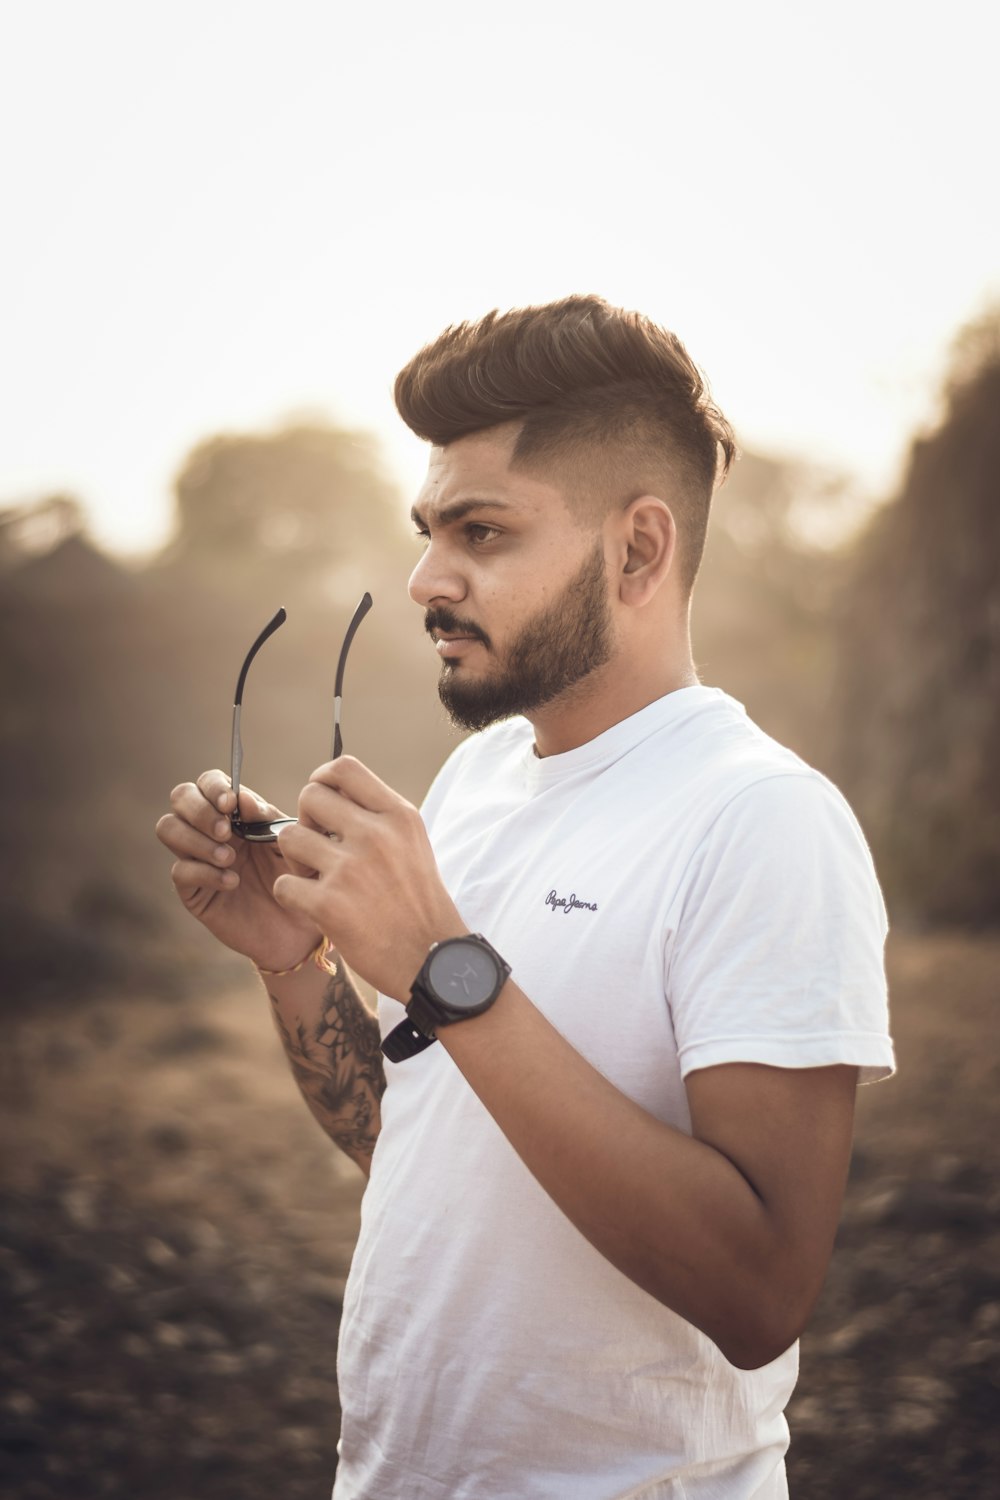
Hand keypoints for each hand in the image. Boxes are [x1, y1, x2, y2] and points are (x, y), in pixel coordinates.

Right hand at [155, 771, 320, 969]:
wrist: (300, 927)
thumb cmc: (298, 879)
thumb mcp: (289, 843)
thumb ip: (267, 818)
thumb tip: (241, 799)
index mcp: (235, 812)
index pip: (208, 782)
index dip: (214, 787)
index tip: (231, 803)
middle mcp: (210, 830)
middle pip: (180, 797)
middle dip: (200, 810)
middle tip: (225, 831)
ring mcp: (197, 858)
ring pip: (168, 828)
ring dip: (197, 839)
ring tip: (230, 858)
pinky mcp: (193, 890)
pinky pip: (180, 871)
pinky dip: (205, 872)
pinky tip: (232, 881)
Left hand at [273, 756, 465, 999]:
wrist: (433, 961)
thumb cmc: (419, 903)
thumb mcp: (413, 844)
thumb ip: (378, 816)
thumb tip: (334, 792)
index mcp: (398, 815)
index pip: (343, 768)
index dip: (321, 779)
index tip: (322, 804)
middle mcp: (375, 835)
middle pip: (309, 796)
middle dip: (305, 819)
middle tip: (317, 847)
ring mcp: (350, 869)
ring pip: (288, 837)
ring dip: (295, 859)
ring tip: (316, 878)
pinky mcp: (329, 905)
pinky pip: (283, 884)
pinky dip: (291, 895)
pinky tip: (313, 906)